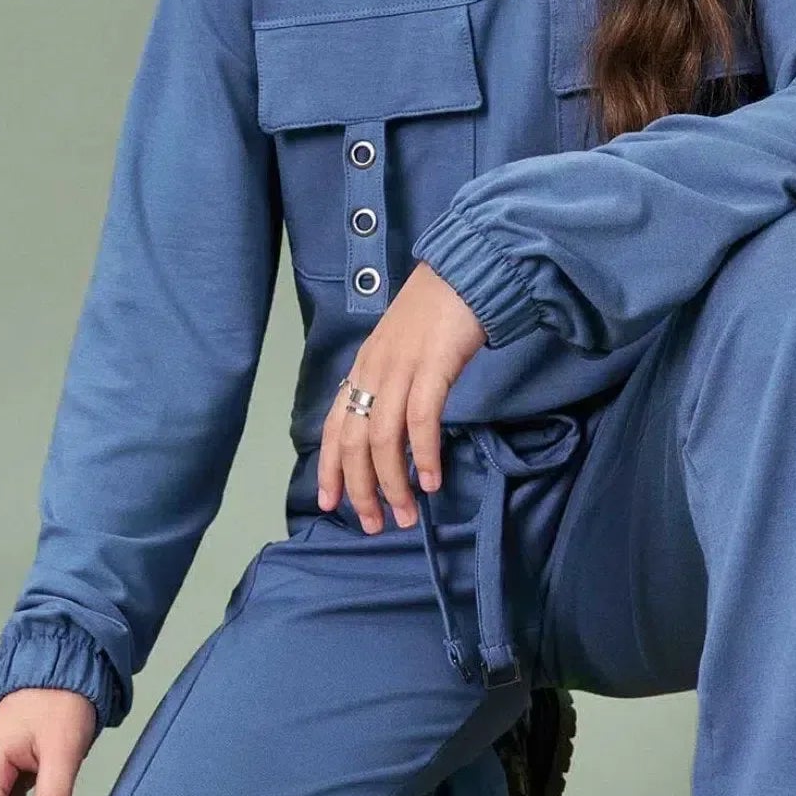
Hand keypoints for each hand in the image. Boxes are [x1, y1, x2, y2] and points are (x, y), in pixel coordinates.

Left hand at [317, 261, 487, 531]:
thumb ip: (391, 383)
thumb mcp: (401, 350)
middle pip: (355, 442)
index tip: (330, 504)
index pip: (336, 427)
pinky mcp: (432, 366)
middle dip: (361, 489)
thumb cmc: (438, 311)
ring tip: (406, 514)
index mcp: (363, 368)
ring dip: (393, 483)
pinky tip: (432, 481)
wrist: (466, 271)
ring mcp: (401, 368)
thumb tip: (392, 427)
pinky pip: (421, 420)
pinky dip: (424, 455)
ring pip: (384, 439)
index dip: (329, 469)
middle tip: (375, 523)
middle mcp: (373, 370)